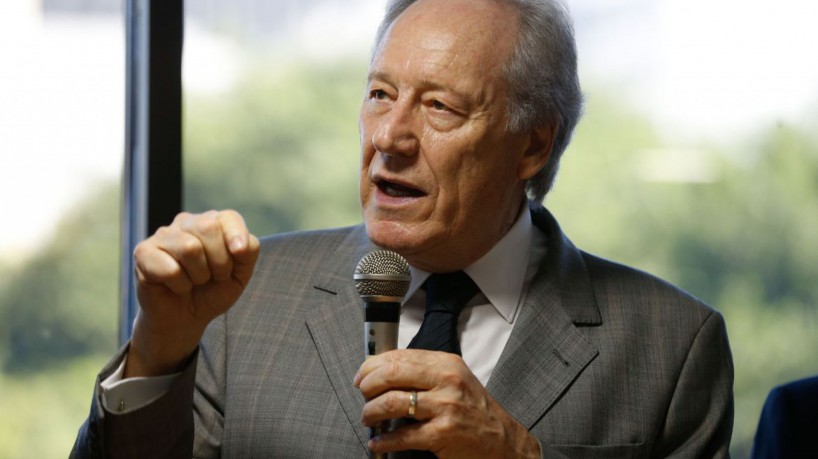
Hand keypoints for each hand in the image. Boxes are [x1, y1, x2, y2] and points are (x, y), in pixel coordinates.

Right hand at [126, 210, 259, 376]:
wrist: (185, 318)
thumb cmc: (212, 291)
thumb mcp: (240, 274)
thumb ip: (249, 252)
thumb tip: (241, 244)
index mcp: (212, 222)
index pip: (228, 217)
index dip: (237, 236)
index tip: (239, 256)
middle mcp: (186, 223)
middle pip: (208, 227)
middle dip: (219, 261)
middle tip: (213, 277)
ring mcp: (163, 235)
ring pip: (190, 247)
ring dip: (199, 276)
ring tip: (193, 281)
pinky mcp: (143, 252)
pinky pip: (170, 269)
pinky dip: (180, 286)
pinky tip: (176, 287)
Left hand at [354, 350, 540, 458]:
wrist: (502, 441)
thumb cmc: (474, 410)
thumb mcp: (454, 379)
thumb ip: (424, 372)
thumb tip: (383, 372)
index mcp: (446, 364)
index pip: (399, 356)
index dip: (372, 366)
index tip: (362, 376)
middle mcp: (446, 381)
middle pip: (391, 374)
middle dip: (368, 386)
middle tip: (363, 395)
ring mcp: (445, 407)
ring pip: (391, 403)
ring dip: (371, 412)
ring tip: (369, 418)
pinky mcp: (442, 434)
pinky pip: (402, 436)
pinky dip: (384, 441)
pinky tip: (378, 442)